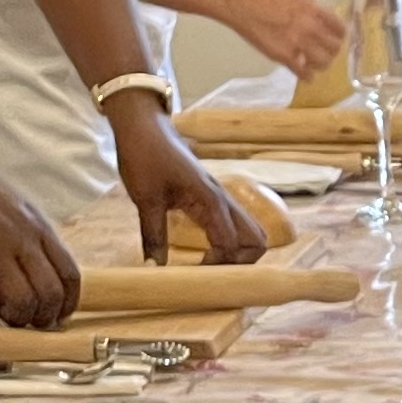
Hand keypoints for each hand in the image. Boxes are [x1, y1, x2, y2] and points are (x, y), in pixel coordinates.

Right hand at [0, 145, 78, 327]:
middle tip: (27, 321)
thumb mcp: (14, 205)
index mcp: (37, 226)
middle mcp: (21, 239)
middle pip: (49, 294)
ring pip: (21, 303)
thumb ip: (29, 234)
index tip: (57, 314)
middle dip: (42, 317)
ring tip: (1, 316)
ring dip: (13, 319)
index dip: (67, 303)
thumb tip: (39, 268)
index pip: (70, 274)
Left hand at [107, 98, 265, 266]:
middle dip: (242, 264)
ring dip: (240, 253)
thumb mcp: (145, 199)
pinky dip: (231, 242)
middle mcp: (224, 201)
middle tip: (210, 273)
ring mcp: (222, 198)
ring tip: (210, 264)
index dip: (217, 268)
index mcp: (211, 202)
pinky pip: (236, 225)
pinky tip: (206, 249)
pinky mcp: (214, 197)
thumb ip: (153, 236)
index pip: (231, 247)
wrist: (144, 125)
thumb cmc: (145, 155)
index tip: (194, 277)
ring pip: (252, 233)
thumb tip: (155, 270)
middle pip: (257, 241)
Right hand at [228, 0, 344, 78]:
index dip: (339, 36)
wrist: (241, 2)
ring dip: (321, 65)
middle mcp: (309, 25)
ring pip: (323, 62)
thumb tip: (322, 22)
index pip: (339, 28)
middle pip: (334, 47)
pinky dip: (307, 76)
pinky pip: (304, 72)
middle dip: (331, 52)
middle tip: (324, 54)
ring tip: (313, 65)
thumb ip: (311, 10)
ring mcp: (297, 41)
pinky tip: (305, 75)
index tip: (335, 40)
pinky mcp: (283, 55)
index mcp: (313, 8)